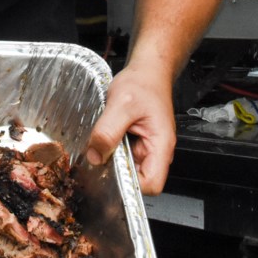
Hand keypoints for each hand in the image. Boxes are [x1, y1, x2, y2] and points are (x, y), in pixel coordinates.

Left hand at [85, 64, 175, 194]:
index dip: (131, 185)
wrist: (147, 72)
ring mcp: (146, 147)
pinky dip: (111, 150)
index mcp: (161, 145)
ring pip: (128, 167)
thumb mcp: (121, 105)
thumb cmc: (142, 84)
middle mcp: (156, 151)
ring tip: (98, 144)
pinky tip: (102, 139)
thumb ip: (107, 131)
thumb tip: (95, 156)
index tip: (111, 174)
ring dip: (112, 160)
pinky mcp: (136, 142)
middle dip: (118, 173)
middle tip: (98, 158)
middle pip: (139, 179)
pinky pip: (123, 155)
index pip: (152, 184)